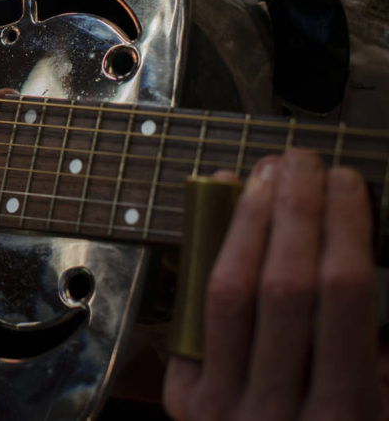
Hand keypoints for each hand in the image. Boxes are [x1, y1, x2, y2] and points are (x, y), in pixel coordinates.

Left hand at [163, 149, 384, 419]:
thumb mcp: (381, 405)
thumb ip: (378, 354)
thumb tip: (364, 255)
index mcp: (347, 417)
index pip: (340, 296)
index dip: (343, 226)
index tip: (348, 183)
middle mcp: (278, 413)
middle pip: (282, 284)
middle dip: (294, 210)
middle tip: (303, 162)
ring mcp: (224, 408)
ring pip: (228, 292)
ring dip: (248, 223)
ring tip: (266, 178)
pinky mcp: (188, 402)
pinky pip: (196, 317)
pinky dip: (209, 259)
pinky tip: (222, 220)